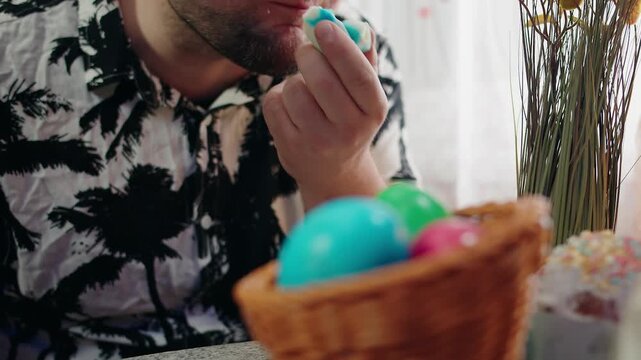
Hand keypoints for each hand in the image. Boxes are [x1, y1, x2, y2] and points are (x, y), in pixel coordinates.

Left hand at [263, 20, 387, 209]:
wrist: (333, 172)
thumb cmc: (349, 120)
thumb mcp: (365, 97)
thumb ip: (364, 60)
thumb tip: (358, 28)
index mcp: (374, 110)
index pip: (359, 75)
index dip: (340, 48)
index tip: (323, 27)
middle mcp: (350, 130)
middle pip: (322, 80)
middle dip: (308, 55)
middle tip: (305, 50)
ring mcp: (319, 142)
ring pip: (294, 90)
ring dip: (293, 80)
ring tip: (303, 90)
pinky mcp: (291, 147)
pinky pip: (275, 104)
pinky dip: (278, 96)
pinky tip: (291, 107)